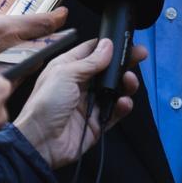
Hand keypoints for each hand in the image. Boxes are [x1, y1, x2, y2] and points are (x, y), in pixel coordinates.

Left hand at [14, 39, 146, 168]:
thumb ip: (90, 61)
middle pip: (108, 69)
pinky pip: (116, 111)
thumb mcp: (65, 74)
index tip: (124, 39)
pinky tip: (123, 102)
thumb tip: (108, 45)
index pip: (92, 50)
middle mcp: (80, 84)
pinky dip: (123, 105)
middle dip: (124, 61)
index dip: (108, 44)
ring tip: (130, 81)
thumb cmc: (45, 105)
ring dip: (126, 83)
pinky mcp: (97, 122)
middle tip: (141, 54)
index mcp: (68, 68)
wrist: (40, 143)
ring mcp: (90, 103)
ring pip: (116, 89)